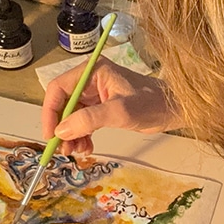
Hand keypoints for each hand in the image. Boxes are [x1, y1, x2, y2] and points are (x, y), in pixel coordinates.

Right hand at [41, 57, 178, 154]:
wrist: (173, 109)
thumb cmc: (151, 104)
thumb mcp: (120, 112)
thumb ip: (90, 119)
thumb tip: (62, 130)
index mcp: (92, 71)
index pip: (59, 88)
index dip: (51, 112)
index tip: (51, 135)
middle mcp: (90, 80)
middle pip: (63, 103)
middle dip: (62, 127)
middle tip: (64, 149)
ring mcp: (95, 93)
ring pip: (72, 115)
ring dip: (71, 135)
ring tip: (78, 151)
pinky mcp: (101, 106)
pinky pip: (83, 121)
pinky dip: (81, 136)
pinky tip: (86, 148)